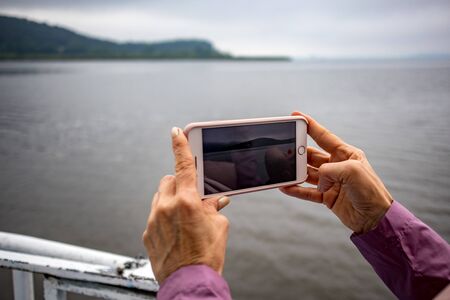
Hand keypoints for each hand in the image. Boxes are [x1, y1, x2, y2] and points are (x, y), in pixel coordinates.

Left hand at [142, 127, 230, 282]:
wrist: (190, 283)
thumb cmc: (207, 256)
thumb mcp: (219, 227)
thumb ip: (213, 207)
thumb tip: (214, 200)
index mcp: (187, 202)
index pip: (183, 165)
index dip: (180, 146)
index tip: (176, 132)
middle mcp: (166, 207)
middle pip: (169, 180)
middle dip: (180, 183)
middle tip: (192, 196)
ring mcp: (154, 220)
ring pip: (160, 196)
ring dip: (171, 198)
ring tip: (183, 216)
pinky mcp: (147, 232)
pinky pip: (155, 214)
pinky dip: (164, 216)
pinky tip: (175, 231)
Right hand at [280, 112, 392, 233]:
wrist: (375, 219)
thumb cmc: (370, 191)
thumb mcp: (351, 172)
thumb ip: (329, 170)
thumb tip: (318, 180)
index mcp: (346, 154)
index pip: (324, 136)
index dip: (309, 126)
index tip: (296, 116)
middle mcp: (337, 166)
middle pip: (312, 155)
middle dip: (298, 152)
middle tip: (285, 150)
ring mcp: (331, 182)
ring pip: (307, 173)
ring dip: (295, 172)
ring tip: (283, 170)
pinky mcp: (326, 197)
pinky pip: (307, 192)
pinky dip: (296, 190)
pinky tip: (286, 187)